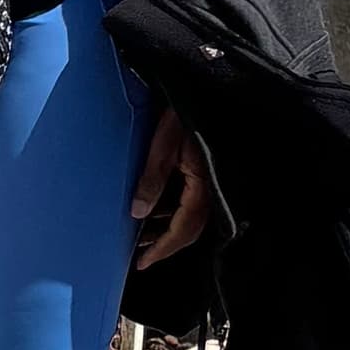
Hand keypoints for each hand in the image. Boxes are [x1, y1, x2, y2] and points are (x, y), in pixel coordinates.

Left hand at [129, 103, 209, 264]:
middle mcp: (211, 187)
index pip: (183, 229)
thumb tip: (137, 214)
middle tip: (141, 255)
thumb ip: (152, 179)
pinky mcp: (206, 170)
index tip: (142, 263)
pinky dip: (173, 209)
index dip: (163, 249)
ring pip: (191, 215)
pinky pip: (191, 199)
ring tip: (142, 234)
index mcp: (203, 185)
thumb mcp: (163, 144)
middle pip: (190, 228)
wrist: (207, 86)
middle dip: (165, 244)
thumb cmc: (185, 110)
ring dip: (167, 226)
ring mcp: (211, 180)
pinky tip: (156, 208)